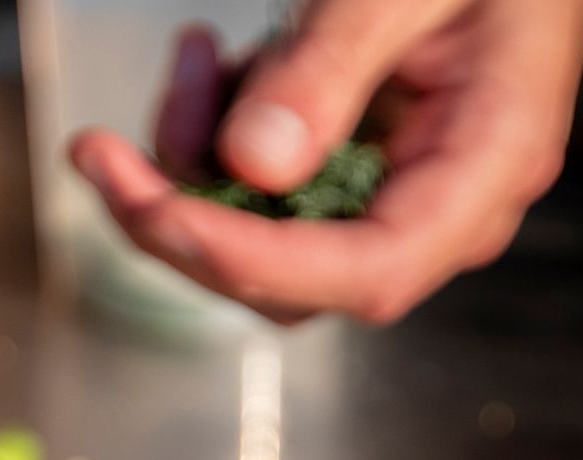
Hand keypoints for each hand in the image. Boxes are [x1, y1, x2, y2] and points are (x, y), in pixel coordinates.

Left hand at [70, 0, 582, 324]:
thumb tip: (252, 165)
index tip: (162, 219)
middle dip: (182, 220)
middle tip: (97, 153)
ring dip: (189, 164)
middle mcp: (436, 211)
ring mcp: (384, 204)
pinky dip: (210, 138)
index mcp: (485, 169)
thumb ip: (334, 64)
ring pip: (254, 242)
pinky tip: (208, 66)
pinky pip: (253, 197)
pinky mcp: (337, 181)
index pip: (370, 269)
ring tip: (190, 58)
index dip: (259, 263)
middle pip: (291, 279)